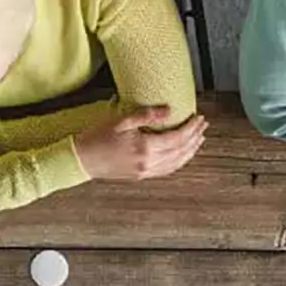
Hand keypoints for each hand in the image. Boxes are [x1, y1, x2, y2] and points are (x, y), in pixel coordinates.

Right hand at [76, 107, 206, 180]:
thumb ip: (147, 115)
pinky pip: (168, 169)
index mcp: (145, 147)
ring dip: (190, 150)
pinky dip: (179, 161)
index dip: (191, 128)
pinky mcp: (142, 175)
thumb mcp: (122, 121)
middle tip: (203, 126)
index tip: (199, 118)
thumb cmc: (98, 138)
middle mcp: (149, 162)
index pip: (177, 137)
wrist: (82, 160)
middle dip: (195, 137)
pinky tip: (183, 153)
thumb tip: (169, 110)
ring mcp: (146, 171)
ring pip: (177, 162)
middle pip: (181, 150)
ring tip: (199, 139)